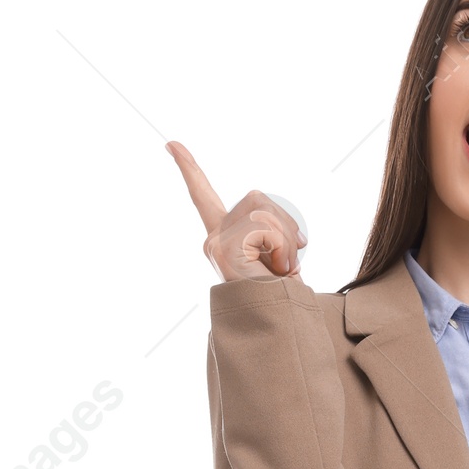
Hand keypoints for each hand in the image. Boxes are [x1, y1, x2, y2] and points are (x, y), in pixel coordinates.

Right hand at [167, 140, 306, 281]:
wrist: (274, 324)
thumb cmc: (278, 294)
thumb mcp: (281, 253)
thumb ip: (277, 230)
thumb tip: (297, 238)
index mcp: (222, 235)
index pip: (203, 195)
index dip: (189, 168)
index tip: (171, 144)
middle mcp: (212, 237)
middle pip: (257, 198)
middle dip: (285, 223)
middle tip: (289, 259)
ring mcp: (214, 243)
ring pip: (263, 211)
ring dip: (286, 239)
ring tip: (282, 269)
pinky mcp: (222, 249)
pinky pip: (265, 229)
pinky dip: (282, 248)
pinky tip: (277, 271)